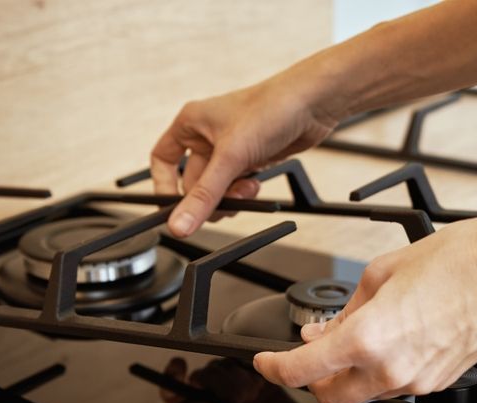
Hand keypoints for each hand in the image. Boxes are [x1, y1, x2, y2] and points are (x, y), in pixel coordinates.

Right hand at [151, 72, 339, 236]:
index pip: (163, 160)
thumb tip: (180, 224)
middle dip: (208, 197)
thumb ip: (204, 196)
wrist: (313, 102)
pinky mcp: (249, 158)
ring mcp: (229, 148)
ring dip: (229, 197)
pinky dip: (244, 192)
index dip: (164, 186)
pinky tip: (255, 185)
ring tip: (245, 189)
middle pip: (192, 182)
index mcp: (191, 123)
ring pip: (216, 188)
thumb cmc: (271, 108)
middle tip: (221, 205)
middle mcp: (207, 135)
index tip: (173, 209)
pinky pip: (236, 186)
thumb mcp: (231, 157)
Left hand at [253, 213, 476, 402]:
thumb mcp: (381, 273)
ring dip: (347, 375)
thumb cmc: (460, 260)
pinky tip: (389, 340)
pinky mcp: (439, 382)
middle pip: (330, 398)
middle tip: (308, 354)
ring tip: (355, 337)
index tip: (265, 362)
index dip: (274, 369)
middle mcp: (391, 369)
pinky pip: (395, 386)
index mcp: (369, 338)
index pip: (303, 371)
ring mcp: (418, 380)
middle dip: (311, 380)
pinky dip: (379, 371)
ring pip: (363, 395)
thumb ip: (345, 311)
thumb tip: (321, 333)